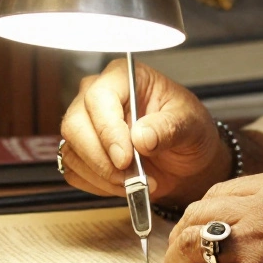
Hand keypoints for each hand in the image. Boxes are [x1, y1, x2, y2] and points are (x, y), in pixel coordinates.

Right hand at [59, 59, 229, 205]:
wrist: (185, 158)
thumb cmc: (187, 130)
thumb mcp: (191, 125)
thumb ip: (169, 128)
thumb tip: (142, 137)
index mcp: (121, 77)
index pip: (98, 98)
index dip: (108, 130)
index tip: (125, 158)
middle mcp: (95, 96)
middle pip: (75, 125)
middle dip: (102, 159)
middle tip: (132, 178)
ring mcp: (84, 124)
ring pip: (72, 151)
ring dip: (103, 177)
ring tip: (137, 182)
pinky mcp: (80, 152)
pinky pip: (74, 172)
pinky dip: (98, 186)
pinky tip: (124, 185)